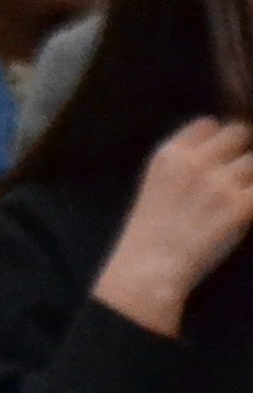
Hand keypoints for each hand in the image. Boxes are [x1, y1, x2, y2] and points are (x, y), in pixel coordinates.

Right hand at [99, 116, 252, 336]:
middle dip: (241, 152)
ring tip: (237, 198)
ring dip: (249, 178)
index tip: (219, 157)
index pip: (209, 124)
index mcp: (169, 155)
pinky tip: (244, 211)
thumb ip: (184, 162)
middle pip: (239, 134)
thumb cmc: (151, 231)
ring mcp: (220, 184)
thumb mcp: (156, 184)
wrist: (150, 268)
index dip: (219, 139)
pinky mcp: (241, 207)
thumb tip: (221, 152)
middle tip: (236, 177)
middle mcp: (195, 162)